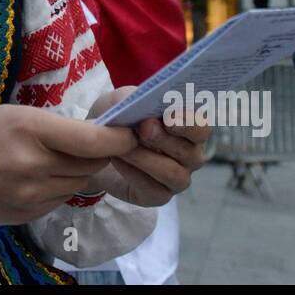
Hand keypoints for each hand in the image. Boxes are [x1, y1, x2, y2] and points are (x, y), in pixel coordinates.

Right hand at [0, 104, 140, 226]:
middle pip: (93, 164)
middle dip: (101, 153)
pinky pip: (61, 199)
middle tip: (94, 142)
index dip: (121, 139)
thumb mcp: (14, 115)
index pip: (94, 141)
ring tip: (54, 159)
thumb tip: (98, 138)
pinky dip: (59, 188)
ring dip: (79, 171)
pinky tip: (35, 178)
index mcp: (31, 130)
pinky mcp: (29, 216)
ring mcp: (32, 196)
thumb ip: (55, 128)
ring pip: (80, 184)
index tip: (131, 133)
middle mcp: (35, 166)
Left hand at [79, 86, 211, 206]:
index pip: (201, 127)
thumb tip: (144, 102)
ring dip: (147, 158)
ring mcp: (177, 178)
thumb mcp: (120, 101)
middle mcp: (190, 155)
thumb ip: (134, 98)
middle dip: (165, 139)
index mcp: (188, 129)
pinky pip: (153, 189)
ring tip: (123, 146)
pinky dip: (134, 173)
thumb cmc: (117, 120)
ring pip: (173, 173)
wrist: (93, 147)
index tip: (169, 115)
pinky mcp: (158, 196)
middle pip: (190, 152)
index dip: (189, 123)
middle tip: (143, 127)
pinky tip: (117, 160)